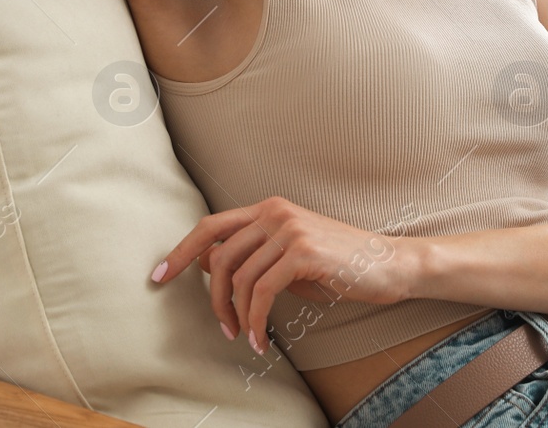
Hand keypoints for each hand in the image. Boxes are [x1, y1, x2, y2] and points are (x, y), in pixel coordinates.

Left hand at [149, 196, 412, 353]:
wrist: (389, 265)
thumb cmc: (339, 265)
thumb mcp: (290, 257)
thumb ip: (253, 256)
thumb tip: (206, 264)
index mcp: (268, 208)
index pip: (210, 226)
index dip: (180, 251)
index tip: (158, 276)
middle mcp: (275, 212)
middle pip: (219, 256)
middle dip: (212, 298)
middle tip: (221, 327)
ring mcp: (289, 229)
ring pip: (239, 278)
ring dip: (238, 316)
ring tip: (247, 336)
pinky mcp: (303, 252)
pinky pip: (262, 292)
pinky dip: (257, 321)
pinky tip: (262, 339)